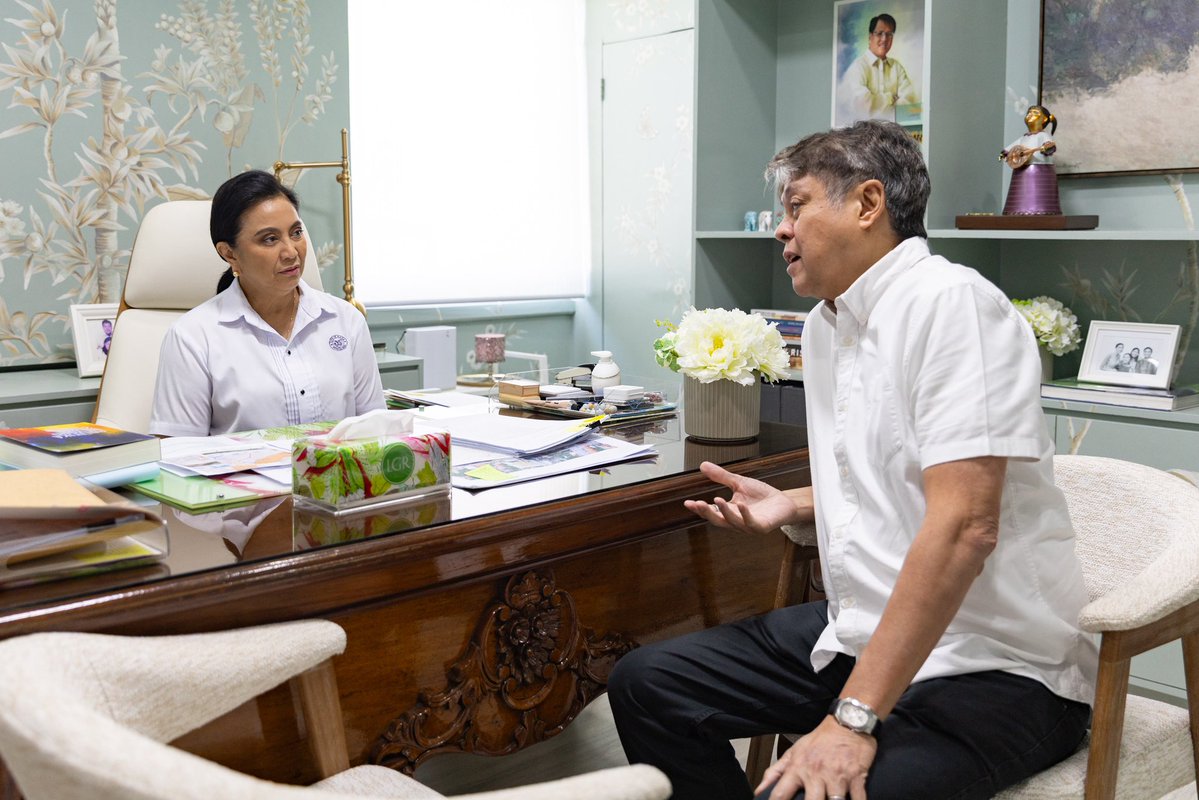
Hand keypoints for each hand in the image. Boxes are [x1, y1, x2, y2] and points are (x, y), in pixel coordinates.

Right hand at [682, 461, 808, 533]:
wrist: (783, 501)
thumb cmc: (761, 495)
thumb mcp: (738, 483)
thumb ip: (721, 477)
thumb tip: (703, 466)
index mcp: (729, 511)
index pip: (711, 512)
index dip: (699, 509)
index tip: (688, 503)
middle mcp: (737, 521)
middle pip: (718, 520)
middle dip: (707, 513)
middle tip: (698, 504)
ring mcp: (748, 526)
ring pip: (732, 522)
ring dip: (724, 512)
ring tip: (717, 500)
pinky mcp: (761, 526)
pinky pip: (751, 523)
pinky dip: (745, 515)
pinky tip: (740, 505)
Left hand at [756, 716, 875, 799]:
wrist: (848, 722)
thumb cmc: (820, 740)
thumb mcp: (794, 752)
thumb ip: (775, 772)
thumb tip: (759, 791)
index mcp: (798, 768)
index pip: (780, 793)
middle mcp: (816, 773)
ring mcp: (837, 776)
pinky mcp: (856, 777)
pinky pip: (859, 799)